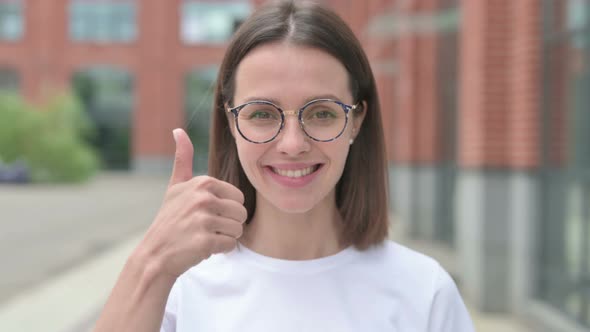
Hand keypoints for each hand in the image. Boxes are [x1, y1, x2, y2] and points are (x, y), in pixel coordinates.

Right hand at [138, 128, 246, 278]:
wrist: (155, 254)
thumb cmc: (170, 219)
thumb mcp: (175, 186)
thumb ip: (183, 159)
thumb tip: (178, 130)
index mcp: (203, 182)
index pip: (238, 197)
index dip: (226, 209)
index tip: (206, 213)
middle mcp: (203, 198)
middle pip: (241, 213)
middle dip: (228, 224)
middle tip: (206, 228)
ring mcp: (203, 220)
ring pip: (238, 230)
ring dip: (224, 237)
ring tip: (203, 236)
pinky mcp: (204, 241)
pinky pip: (230, 245)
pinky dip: (220, 250)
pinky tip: (202, 248)